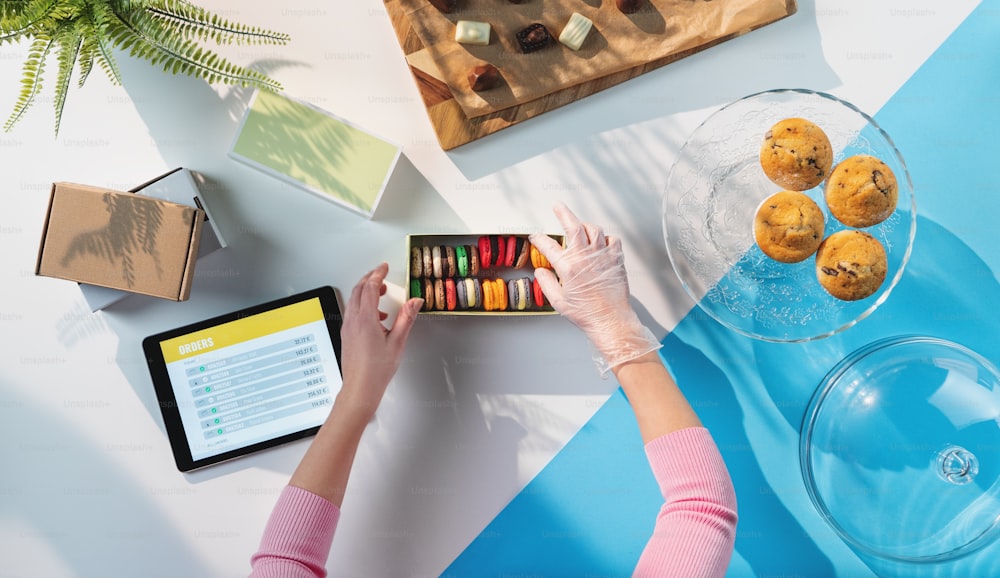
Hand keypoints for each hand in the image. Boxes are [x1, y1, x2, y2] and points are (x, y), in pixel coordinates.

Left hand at [337, 262, 422, 418]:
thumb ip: (406, 318)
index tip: (384, 267)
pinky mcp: (347, 335)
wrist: (360, 388)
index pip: (369, 287)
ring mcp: (348, 328)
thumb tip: (414, 301)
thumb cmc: (376, 370)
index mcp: (365, 319)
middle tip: (381, 274)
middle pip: (358, 290)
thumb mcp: (397, 342)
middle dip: (370, 279)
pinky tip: (377, 317)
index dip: (378, 274)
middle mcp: (353, 320)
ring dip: (366, 292)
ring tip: (381, 293)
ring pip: (354, 300)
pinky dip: (363, 305)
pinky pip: (353, 312)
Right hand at [530, 203, 660, 374]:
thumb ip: (546, 282)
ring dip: (585, 225)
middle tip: (558, 207)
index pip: (548, 245)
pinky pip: (612, 239)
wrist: (610, 320)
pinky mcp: (616, 259)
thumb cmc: (587, 314)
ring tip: (580, 225)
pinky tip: (600, 242)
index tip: (536, 237)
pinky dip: (605, 237)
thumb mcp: (558, 301)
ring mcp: (602, 256)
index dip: (539, 239)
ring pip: (594, 229)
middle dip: (563, 213)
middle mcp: (585, 258)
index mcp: (568, 267)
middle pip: (573, 226)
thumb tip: (540, 271)